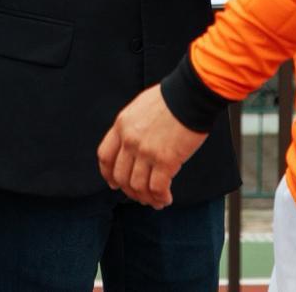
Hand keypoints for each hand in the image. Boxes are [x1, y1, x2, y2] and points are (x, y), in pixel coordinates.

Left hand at [96, 84, 206, 207]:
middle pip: (121, 176)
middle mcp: (130, 140)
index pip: (105, 157)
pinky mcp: (166, 160)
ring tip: (156, 200)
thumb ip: (132, 127)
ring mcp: (146, 151)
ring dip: (146, 198)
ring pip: (138, 186)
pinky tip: (166, 198)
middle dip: (130, 190)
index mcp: (122, 126)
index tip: (114, 183)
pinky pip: (157, 188)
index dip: (108, 174)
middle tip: (140, 195)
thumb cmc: (170, 98)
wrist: (190, 95)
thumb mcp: (140, 107)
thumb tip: (132, 145)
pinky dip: (160, 198)